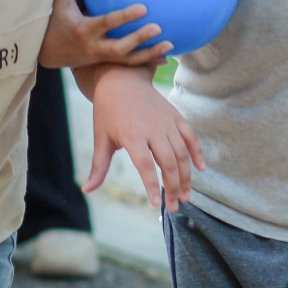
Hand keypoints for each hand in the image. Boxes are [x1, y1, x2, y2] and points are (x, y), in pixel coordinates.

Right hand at [38, 0, 171, 68]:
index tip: (144, 8)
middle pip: (119, 47)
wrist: (46, 53)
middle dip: (139, 39)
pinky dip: (146, 63)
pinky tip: (166, 59)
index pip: (106, 23)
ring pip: (126, 60)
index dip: (124, 17)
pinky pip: (127, 66)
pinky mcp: (105, 64)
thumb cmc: (54, 20)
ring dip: (149, 54)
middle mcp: (93, 46)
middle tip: (159, 28)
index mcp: (83, 29)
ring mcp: (100, 58)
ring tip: (171, 45)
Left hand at [81, 67, 203, 211]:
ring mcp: (167, 122)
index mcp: (132, 135)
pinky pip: (190, 137)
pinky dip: (197, 152)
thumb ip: (98, 166)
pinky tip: (201, 169)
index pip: (146, 165)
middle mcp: (153, 129)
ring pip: (182, 153)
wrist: (121, 79)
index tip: (156, 204)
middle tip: (175, 207)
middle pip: (169, 162)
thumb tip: (86, 189)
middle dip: (174, 187)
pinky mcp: (175, 116)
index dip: (152, 186)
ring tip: (186, 196)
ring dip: (187, 176)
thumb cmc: (108, 111)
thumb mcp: (101, 137)